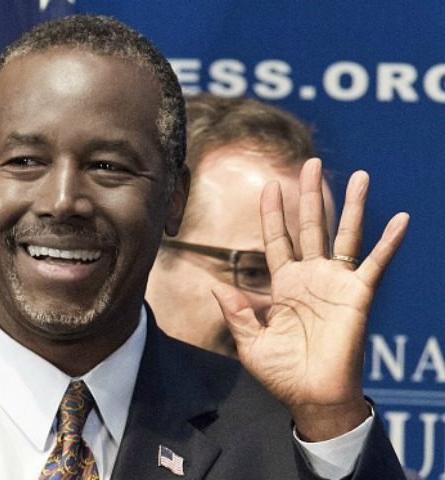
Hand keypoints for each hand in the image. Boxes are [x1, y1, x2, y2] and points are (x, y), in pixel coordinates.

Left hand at [212, 158, 408, 440]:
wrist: (312, 397)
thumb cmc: (282, 373)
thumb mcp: (250, 342)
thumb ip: (235, 313)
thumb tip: (216, 286)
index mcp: (284, 285)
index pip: (278, 239)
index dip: (273, 213)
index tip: (269, 185)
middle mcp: (311, 277)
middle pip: (311, 226)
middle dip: (310, 195)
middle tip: (310, 162)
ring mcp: (335, 284)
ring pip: (345, 235)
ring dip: (352, 206)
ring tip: (359, 175)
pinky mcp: (358, 296)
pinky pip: (376, 264)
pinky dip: (388, 243)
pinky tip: (399, 219)